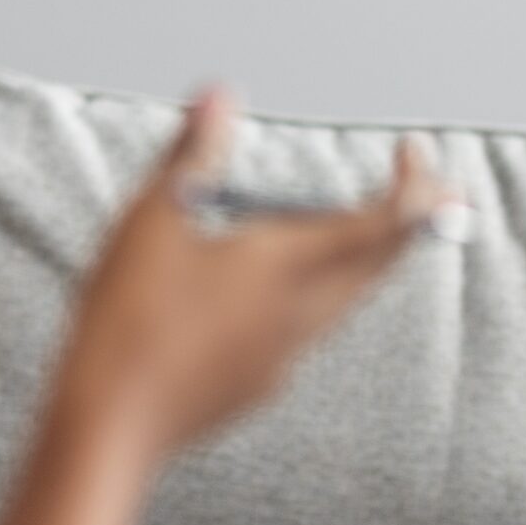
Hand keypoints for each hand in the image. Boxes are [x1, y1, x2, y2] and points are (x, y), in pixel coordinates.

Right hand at [51, 86, 452, 459]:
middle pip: (380, 263)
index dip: (416, 185)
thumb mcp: (153, 221)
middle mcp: (301, 314)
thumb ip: (194, 155)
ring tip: (352, 226)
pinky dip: (320, 293)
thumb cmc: (128, 321)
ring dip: (364, 257)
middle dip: (406, 218)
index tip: (415, 151)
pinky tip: (278, 288)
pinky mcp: (260, 384)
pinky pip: (309, 330)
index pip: (384, 222)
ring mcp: (284, 357)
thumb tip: (220, 97)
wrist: (109, 427)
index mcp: (286, 266)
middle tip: (416, 182)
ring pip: (348, 299)